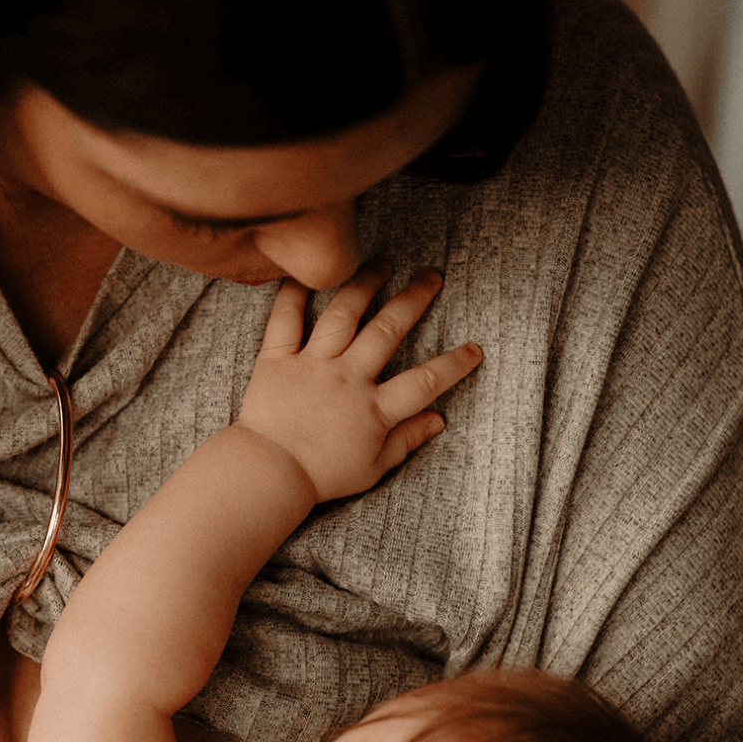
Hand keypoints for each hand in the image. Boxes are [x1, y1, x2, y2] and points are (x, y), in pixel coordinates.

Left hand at [237, 261, 481, 502]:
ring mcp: (312, 365)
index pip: (423, 382)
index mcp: (374, 409)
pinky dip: (293, 295)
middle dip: (413, 299)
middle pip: (387, 330)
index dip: (452, 365)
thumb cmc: (320, 477)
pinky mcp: (276, 361)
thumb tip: (439, 421)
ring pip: (343, 314)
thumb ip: (406, 441)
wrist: (268, 474)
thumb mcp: (372, 469)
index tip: (475, 348)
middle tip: (431, 275)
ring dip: (364, 285)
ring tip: (381, 264)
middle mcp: (347, 378)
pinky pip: (286, 320)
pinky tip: (306, 275)